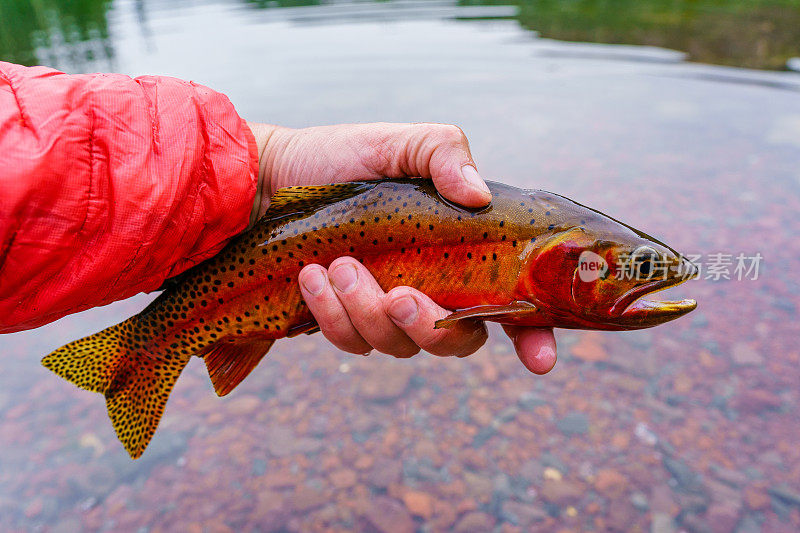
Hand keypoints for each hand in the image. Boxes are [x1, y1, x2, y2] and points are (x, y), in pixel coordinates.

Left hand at [247, 122, 556, 374]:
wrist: (270, 180)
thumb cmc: (342, 158)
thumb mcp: (398, 144)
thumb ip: (443, 154)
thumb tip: (479, 195)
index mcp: (461, 252)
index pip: (511, 304)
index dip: (533, 336)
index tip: (541, 359)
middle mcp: (432, 289)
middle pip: (457, 342)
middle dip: (430, 328)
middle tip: (398, 295)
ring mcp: (388, 311)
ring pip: (398, 346)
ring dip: (368, 311)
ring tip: (340, 264)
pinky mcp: (346, 322)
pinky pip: (351, 342)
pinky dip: (333, 314)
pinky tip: (313, 277)